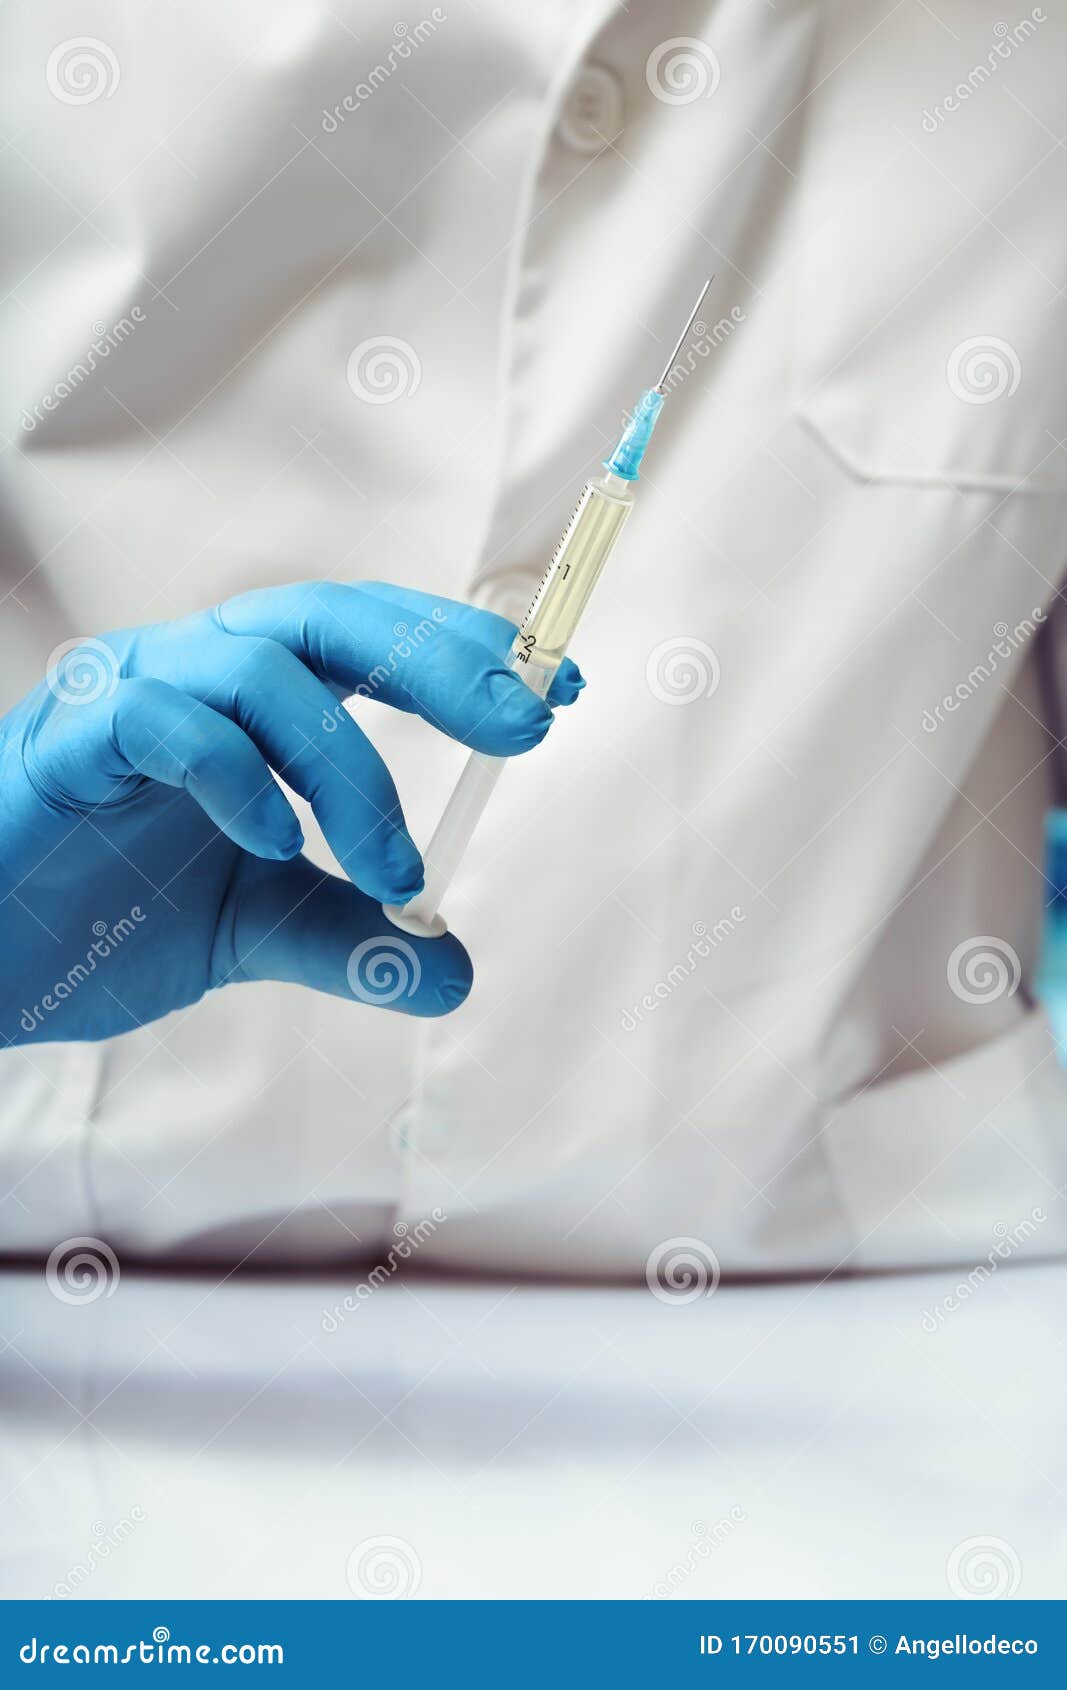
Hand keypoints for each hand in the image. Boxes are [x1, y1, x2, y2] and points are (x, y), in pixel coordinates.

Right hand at [0, 581, 582, 1044]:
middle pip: (330, 615)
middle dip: (440, 661)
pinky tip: (276, 846)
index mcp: (244, 698)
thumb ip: (349, 938)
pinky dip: (236, 776)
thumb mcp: (252, 931)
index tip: (561, 693)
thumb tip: (457, 970)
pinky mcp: (62, 741)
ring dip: (348, 767)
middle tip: (528, 724)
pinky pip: (160, 720)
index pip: (369, 642)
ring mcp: (122, 694)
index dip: (466, 654)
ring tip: (390, 869)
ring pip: (256, 665)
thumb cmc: (98, 921)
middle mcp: (188, 671)